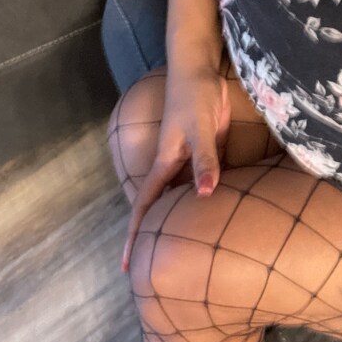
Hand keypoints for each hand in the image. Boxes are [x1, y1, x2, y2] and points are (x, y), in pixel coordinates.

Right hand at [121, 65, 230, 272]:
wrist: (202, 70)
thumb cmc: (196, 96)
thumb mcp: (201, 128)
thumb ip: (205, 160)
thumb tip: (205, 195)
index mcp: (164, 164)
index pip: (145, 207)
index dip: (136, 236)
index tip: (127, 266)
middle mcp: (173, 166)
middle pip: (161, 207)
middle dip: (155, 236)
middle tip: (155, 271)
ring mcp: (189, 159)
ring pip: (181, 196)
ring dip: (180, 218)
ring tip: (183, 251)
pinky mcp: (206, 151)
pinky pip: (202, 181)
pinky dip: (202, 198)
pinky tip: (214, 212)